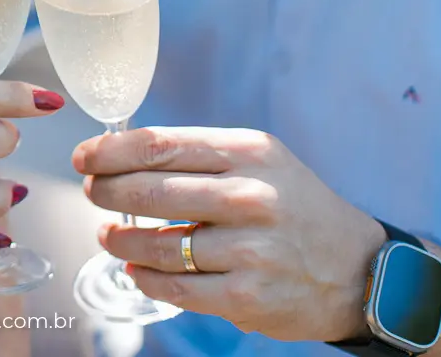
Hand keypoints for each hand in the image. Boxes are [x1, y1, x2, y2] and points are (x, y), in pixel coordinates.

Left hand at [75, 126, 385, 342]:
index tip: (84, 157)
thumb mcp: (258, 161)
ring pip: (155, 244)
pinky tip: (136, 269)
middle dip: (105, 192)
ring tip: (108, 235)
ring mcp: (249, 249)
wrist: (356, 268)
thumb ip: (198, 154)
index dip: (109, 151)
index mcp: (247, 153)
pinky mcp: (247, 295)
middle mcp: (250, 196)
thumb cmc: (292, 206)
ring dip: (118, 240)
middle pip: (148, 191)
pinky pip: (174, 287)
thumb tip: (121, 153)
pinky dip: (144, 278)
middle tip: (91, 193)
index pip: (158, 145)